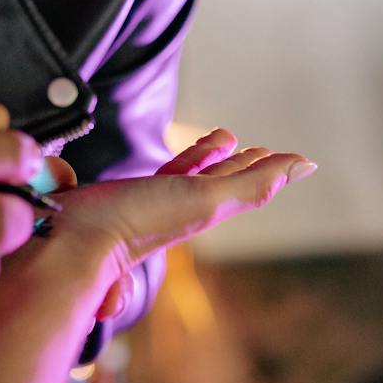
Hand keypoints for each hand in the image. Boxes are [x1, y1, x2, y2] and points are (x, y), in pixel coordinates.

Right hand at [53, 128, 316, 321]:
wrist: (77, 241)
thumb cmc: (141, 220)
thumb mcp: (209, 199)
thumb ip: (255, 183)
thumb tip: (306, 164)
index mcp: (207, 207)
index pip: (246, 182)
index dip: (267, 167)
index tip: (285, 156)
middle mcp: (181, 204)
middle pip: (220, 177)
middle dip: (238, 161)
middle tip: (255, 149)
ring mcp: (150, 200)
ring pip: (187, 173)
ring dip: (205, 155)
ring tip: (219, 141)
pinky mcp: (120, 195)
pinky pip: (152, 175)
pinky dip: (167, 161)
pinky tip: (158, 162)